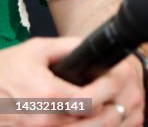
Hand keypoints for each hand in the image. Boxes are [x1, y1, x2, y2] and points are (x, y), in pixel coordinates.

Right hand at [0, 38, 146, 126]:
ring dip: (101, 122)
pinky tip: (89, 119)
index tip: (116, 81)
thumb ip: (69, 47)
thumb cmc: (4, 70)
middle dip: (111, 108)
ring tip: (107, 107)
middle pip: (93, 122)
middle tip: (118, 96)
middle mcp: (45, 119)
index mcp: (48, 95)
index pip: (92, 101)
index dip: (109, 90)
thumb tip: (94, 46)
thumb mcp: (37, 49)